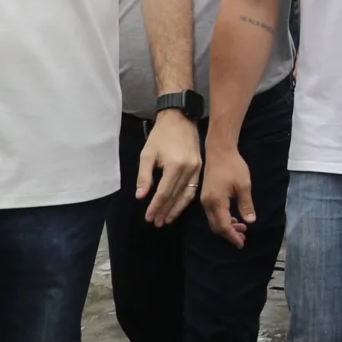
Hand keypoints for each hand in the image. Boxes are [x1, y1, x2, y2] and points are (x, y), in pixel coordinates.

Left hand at [137, 111, 204, 226]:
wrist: (180, 119)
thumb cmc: (161, 135)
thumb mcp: (147, 154)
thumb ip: (144, 176)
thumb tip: (141, 196)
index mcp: (175, 165)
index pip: (164, 192)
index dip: (156, 206)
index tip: (148, 217)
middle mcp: (189, 169)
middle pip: (176, 196)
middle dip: (165, 211)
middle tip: (156, 222)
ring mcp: (197, 168)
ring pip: (187, 194)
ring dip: (177, 209)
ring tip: (167, 219)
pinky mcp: (200, 167)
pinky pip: (193, 187)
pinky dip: (186, 199)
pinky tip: (179, 206)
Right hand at [201, 142, 254, 247]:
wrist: (219, 151)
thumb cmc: (233, 166)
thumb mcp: (244, 185)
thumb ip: (246, 205)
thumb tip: (250, 221)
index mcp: (216, 202)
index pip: (223, 226)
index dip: (232, 237)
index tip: (241, 244)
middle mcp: (207, 204)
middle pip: (216, 227)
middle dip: (229, 234)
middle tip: (243, 238)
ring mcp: (205, 200)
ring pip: (214, 221)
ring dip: (226, 227)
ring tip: (241, 229)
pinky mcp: (206, 196)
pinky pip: (213, 214)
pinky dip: (222, 219)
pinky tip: (233, 218)